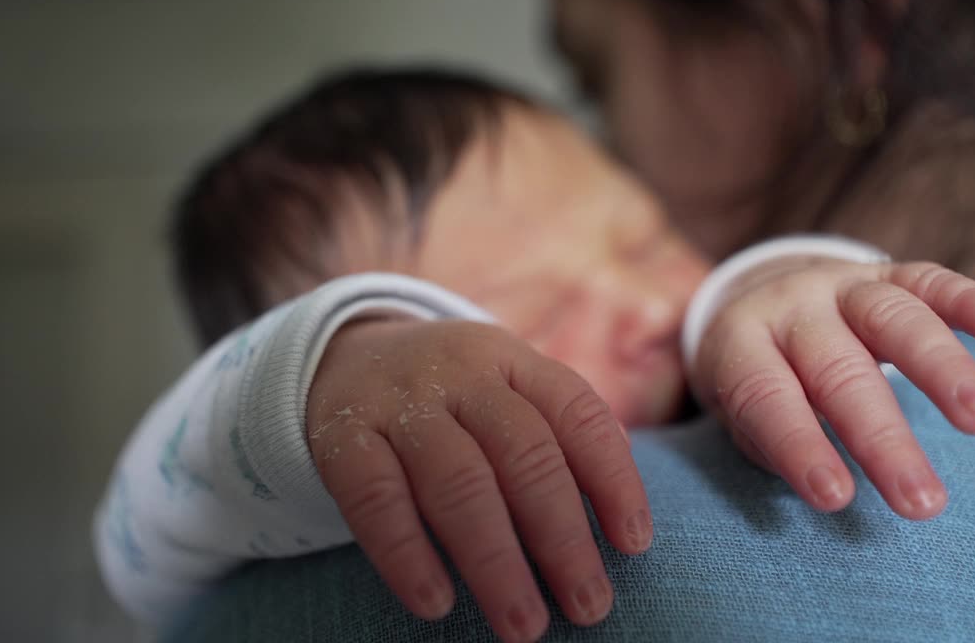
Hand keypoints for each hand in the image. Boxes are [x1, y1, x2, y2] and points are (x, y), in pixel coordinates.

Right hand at [307, 317, 650, 641]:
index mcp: (510, 361)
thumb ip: (558, 436)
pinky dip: (407, 554)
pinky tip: (436, 603)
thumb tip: (621, 516)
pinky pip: (377, 498)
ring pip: (457, 482)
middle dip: (562, 538)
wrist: (340, 357)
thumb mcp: (503, 389)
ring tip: (524, 625)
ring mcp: (398, 404)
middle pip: (523, 455)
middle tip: (588, 606)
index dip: (613, 479)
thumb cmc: (449, 397)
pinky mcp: (342, 436)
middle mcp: (458, 374)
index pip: (576, 412)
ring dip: (496, 561)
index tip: (634, 546)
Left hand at [691, 260, 974, 519]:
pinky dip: (969, 301)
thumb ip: (768, 438)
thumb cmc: (753, 377)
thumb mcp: (733, 408)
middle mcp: (791, 309)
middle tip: (923, 500)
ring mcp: (841, 286)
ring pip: (893, 320)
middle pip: (838, 371)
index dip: (800, 446)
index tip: (837, 499)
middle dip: (882, 437)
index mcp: (739, 343)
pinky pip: (929, 281)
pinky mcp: (886, 273)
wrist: (753, 295)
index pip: (767, 397)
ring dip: (941, 368)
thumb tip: (828, 476)